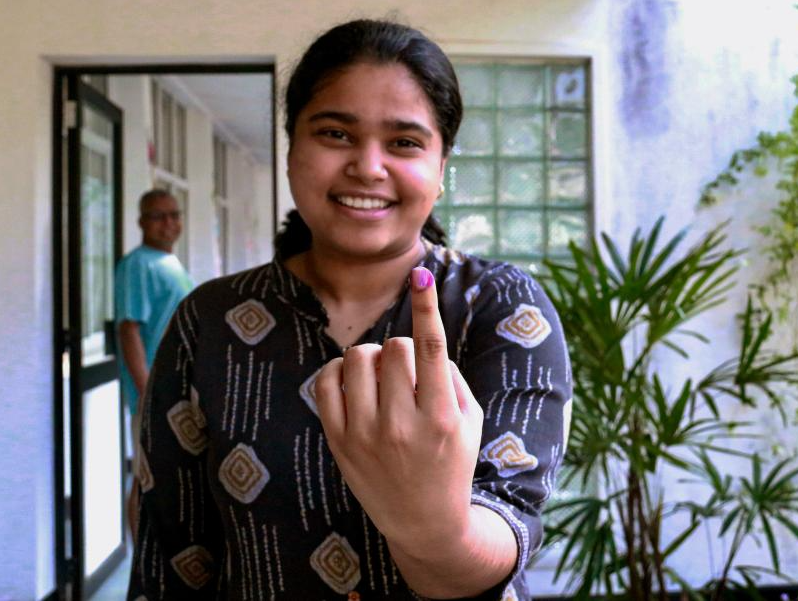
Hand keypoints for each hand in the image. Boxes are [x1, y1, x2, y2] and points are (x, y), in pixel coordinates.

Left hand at [315, 266, 484, 549]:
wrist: (424, 523)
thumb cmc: (452, 463)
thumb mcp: (471, 421)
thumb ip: (450, 376)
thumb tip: (420, 335)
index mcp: (442, 418)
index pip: (431, 348)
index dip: (426, 306)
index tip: (421, 274)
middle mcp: (402, 426)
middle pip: (394, 347)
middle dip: (402, 348)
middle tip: (407, 372)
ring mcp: (365, 435)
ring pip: (358, 357)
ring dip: (372, 357)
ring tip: (382, 379)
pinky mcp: (338, 442)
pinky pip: (326, 381)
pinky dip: (338, 371)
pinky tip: (354, 384)